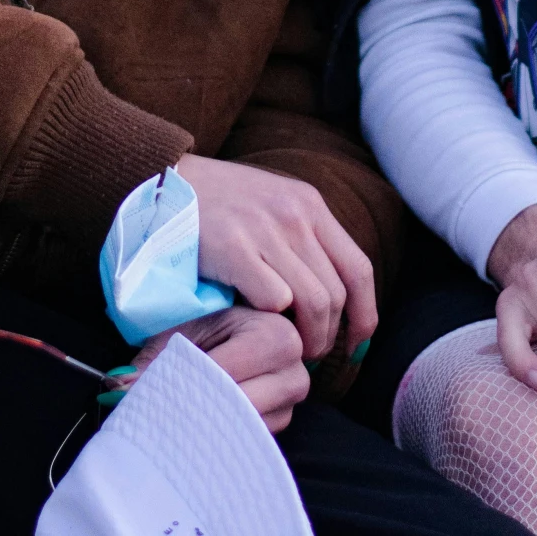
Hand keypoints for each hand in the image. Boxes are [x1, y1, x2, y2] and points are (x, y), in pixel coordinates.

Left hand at [136, 307, 309, 433]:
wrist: (236, 332)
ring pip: (244, 427)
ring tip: (172, 422)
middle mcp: (295, 369)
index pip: (228, 372)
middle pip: (238, 405)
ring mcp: (291, 402)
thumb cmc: (211, 327)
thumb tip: (116, 389)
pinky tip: (193, 434)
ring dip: (205, 427)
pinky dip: (218, 438)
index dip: (185, 386)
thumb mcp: (185, 332)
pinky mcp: (281, 424)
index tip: (147, 395)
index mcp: (275, 333)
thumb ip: (156, 360)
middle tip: (154, 414)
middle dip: (194, 410)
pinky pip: (248, 440)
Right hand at [177, 153, 376, 363]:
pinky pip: (273, 299)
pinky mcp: (234, 247)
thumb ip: (305, 242)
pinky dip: (270, 319)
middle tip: (309, 354)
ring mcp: (266, 230)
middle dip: (328, 336)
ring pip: (312, 303)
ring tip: (288, 348)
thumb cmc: (224, 205)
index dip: (365, 314)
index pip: (359, 269)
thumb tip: (336, 302)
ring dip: (304, 338)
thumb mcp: (275, 207)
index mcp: (310, 205)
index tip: (355, 344)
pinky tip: (256, 323)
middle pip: (336, 294)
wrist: (171, 183)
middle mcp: (295, 215)